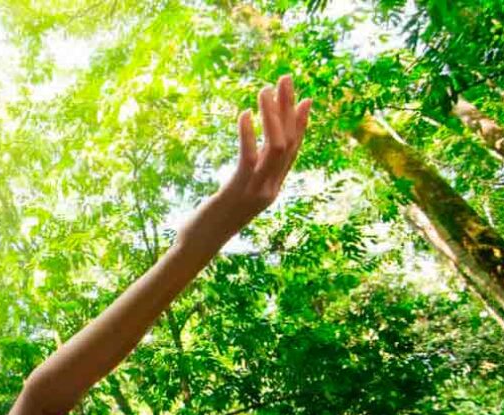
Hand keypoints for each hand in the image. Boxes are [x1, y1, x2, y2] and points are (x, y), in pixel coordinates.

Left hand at [218, 74, 312, 226]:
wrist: (198, 245)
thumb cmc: (212, 220)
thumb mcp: (236, 194)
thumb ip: (248, 176)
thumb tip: (252, 157)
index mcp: (273, 188)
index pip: (294, 151)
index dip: (300, 124)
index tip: (305, 99)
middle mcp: (271, 188)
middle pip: (288, 142)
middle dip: (288, 108)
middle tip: (286, 79)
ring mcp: (256, 191)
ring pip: (275, 146)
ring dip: (271, 115)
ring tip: (264, 90)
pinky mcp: (238, 190)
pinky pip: (248, 157)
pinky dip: (248, 133)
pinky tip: (243, 114)